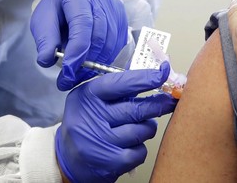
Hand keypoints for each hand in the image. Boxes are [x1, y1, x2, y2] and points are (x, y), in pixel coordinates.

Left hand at [30, 0, 127, 90]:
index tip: (68, 72)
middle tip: (70, 80)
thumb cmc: (57, 8)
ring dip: (95, 65)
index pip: (82, 24)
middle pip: (99, 36)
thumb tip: (46, 60)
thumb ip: (45, 39)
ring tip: (78, 76)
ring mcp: (114, 9)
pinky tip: (92, 67)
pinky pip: (117, 46)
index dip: (76, 51)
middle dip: (85, 63)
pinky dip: (105, 60)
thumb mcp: (42, 19)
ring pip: (110, 44)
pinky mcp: (122, 20)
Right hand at [56, 61, 176, 182]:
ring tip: (137, 128)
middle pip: (136, 109)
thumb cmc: (85, 124)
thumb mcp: (90, 100)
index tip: (162, 74)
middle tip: (170, 101)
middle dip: (158, 105)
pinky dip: (140, 148)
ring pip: (142, 130)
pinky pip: (140, 151)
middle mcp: (91, 117)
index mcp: (87, 96)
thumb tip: (152, 79)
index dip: (145, 78)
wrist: (67, 159)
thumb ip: (116, 90)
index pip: (121, 84)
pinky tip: (129, 146)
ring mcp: (101, 141)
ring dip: (147, 128)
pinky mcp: (110, 161)